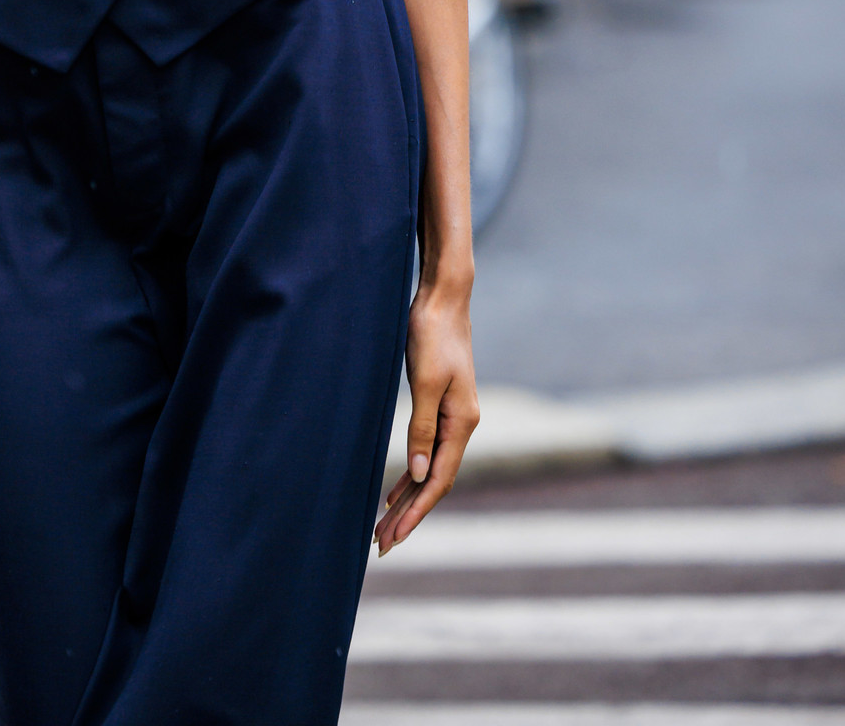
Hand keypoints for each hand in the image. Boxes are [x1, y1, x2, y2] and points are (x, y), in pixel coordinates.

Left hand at [374, 278, 478, 554]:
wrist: (442, 299)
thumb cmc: (433, 334)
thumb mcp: (427, 382)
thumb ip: (423, 428)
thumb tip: (416, 473)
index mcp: (462, 423)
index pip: (438, 480)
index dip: (416, 512)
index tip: (394, 537)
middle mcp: (461, 425)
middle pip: (433, 481)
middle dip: (408, 515)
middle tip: (381, 545)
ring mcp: (452, 416)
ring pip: (428, 469)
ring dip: (407, 499)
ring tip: (383, 527)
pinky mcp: (439, 405)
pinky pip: (425, 451)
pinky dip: (409, 474)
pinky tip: (394, 490)